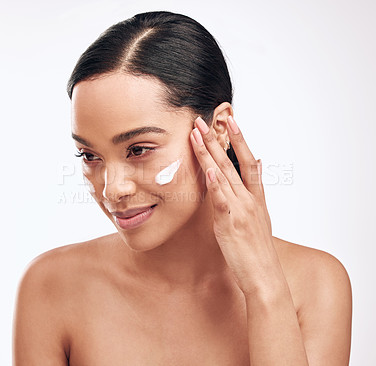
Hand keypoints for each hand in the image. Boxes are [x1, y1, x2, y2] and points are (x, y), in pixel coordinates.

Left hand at [190, 115, 284, 295]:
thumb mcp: (261, 217)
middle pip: (232, 163)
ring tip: (198, 134)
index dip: (239, 140)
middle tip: (202, 120)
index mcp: (256, 198)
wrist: (265, 276)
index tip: (231, 121)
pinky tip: (209, 169)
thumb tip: (257, 166)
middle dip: (216, 140)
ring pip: (224, 176)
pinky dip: (216, 184)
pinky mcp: (231, 224)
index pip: (248, 161)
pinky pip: (222, 201)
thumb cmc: (257, 249)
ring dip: (210, 153)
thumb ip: (255, 192)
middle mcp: (249, 199)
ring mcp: (241, 210)